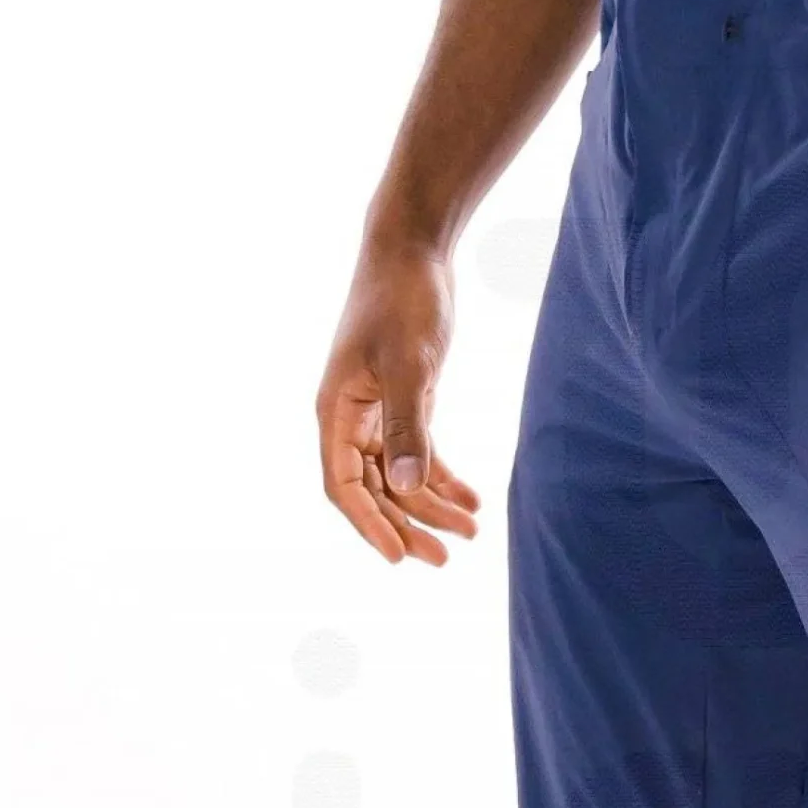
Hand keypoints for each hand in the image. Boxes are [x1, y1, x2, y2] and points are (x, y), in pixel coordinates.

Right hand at [316, 233, 479, 565]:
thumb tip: (405, 486)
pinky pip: (417, 453)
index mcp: (336, 411)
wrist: (412, 249)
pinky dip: (442, 478)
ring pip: (398, 476)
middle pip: (373, 490)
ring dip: (431, 506)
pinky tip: (471, 500)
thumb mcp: (409, 365)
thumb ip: (408, 426)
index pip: (343, 485)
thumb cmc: (403, 299)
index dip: (370, 525)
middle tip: (446, 559)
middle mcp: (348, 417)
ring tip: (471, 531)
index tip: (399, 558)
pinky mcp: (402, 401)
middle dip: (408, 525)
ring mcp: (374, 411)